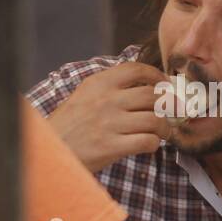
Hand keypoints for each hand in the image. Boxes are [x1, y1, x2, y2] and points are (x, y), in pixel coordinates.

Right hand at [47, 62, 171, 171]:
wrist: (50, 151)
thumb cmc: (70, 125)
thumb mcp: (84, 96)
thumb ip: (110, 88)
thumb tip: (146, 86)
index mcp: (98, 83)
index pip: (136, 69)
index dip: (157, 76)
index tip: (165, 85)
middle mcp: (105, 100)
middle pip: (152, 95)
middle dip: (168, 105)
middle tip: (171, 113)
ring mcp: (109, 123)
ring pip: (155, 119)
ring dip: (164, 127)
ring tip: (162, 132)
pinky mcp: (111, 146)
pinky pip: (147, 141)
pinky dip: (154, 144)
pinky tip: (148, 145)